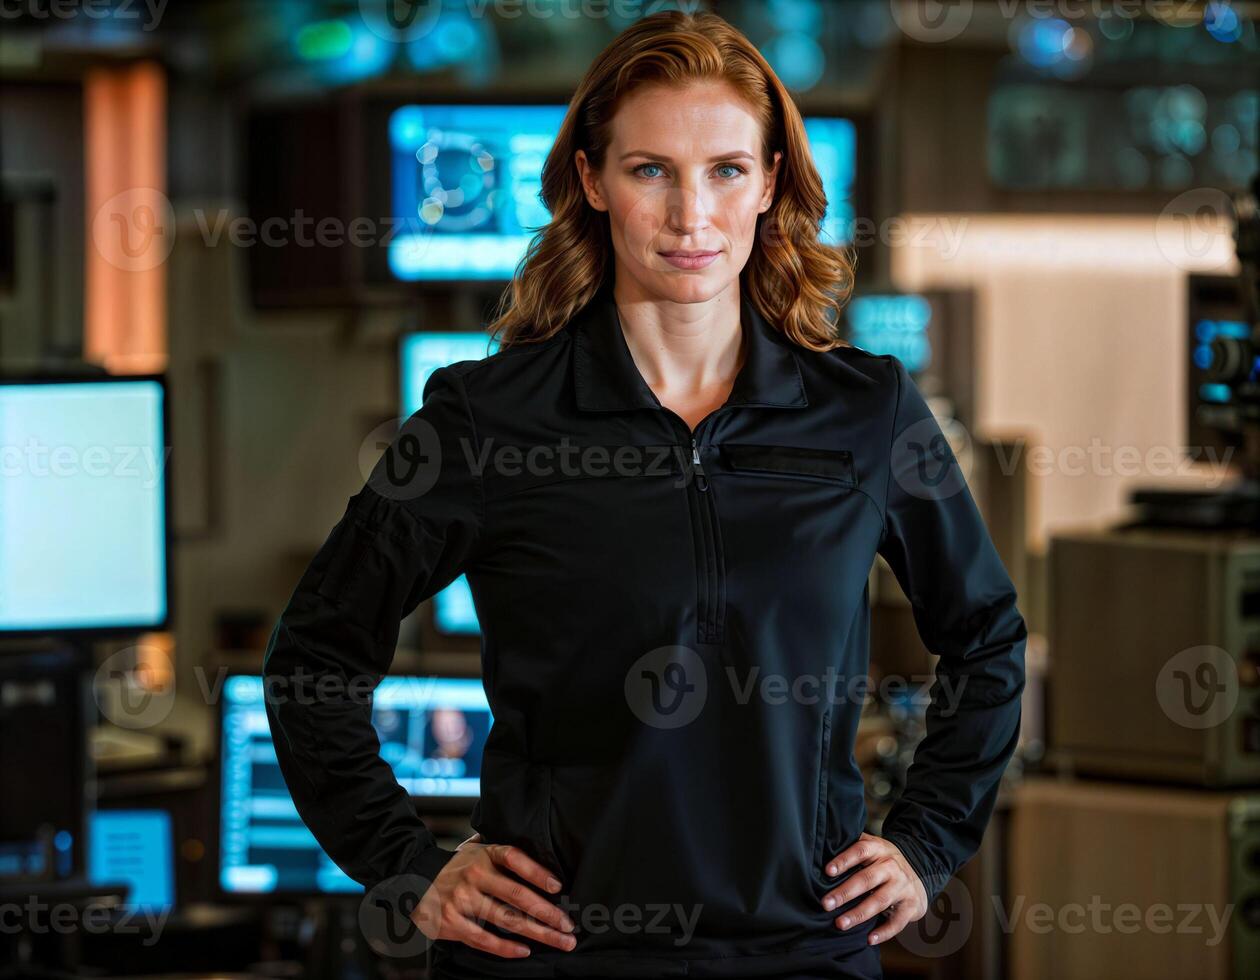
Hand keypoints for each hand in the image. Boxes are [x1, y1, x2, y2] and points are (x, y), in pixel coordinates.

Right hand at [411, 832, 577, 957]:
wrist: (414, 880)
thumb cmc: (458, 868)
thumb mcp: (477, 850)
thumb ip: (503, 854)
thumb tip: (543, 860)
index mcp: (484, 854)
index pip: (515, 858)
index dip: (537, 872)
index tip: (558, 887)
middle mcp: (474, 875)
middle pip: (517, 895)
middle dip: (547, 912)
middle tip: (569, 925)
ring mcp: (462, 900)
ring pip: (506, 919)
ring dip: (537, 932)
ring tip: (560, 941)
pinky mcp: (451, 922)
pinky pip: (483, 939)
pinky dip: (506, 947)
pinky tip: (525, 951)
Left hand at [820, 832, 928, 944]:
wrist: (920, 874)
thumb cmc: (883, 862)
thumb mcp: (872, 848)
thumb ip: (851, 847)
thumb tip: (821, 849)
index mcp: (878, 849)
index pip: (860, 851)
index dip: (844, 860)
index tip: (828, 871)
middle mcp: (891, 866)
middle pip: (867, 879)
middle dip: (845, 893)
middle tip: (826, 904)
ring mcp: (903, 886)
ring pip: (879, 901)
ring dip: (859, 914)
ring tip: (840, 923)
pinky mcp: (911, 905)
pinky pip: (897, 921)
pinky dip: (884, 932)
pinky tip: (869, 939)